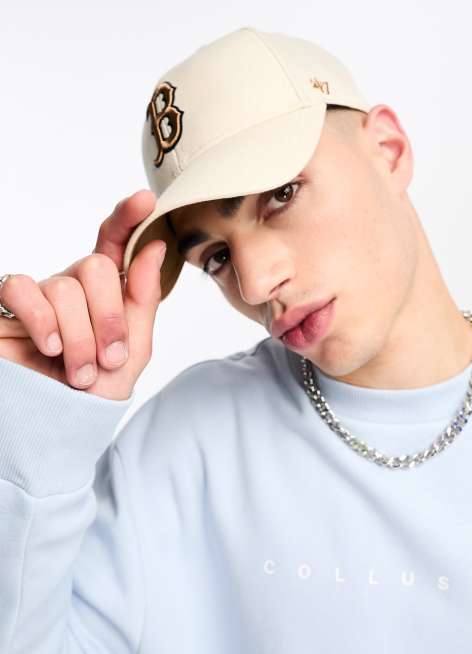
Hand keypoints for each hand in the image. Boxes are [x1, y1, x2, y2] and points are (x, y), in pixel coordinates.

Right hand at [0, 190, 164, 399]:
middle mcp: (74, 286)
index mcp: (107, 290)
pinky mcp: (9, 307)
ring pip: (64, 287)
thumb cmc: (97, 388)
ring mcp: (41, 295)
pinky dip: (41, 322)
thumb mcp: (133, 349)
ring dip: (79, 339)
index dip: (127, 218)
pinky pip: (21, 289)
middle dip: (108, 320)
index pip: (114, 242)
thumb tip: (154, 247)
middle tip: (107, 359)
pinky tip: (49, 348)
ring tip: (80, 371)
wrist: (59, 423)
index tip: (145, 200)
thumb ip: (143, 299)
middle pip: (96, 268)